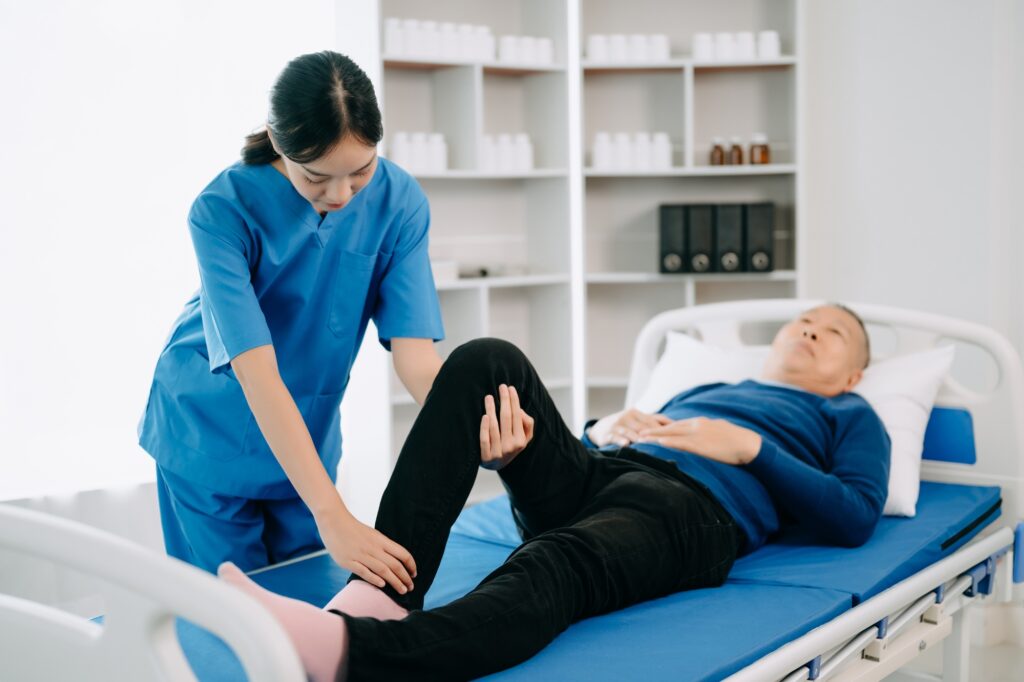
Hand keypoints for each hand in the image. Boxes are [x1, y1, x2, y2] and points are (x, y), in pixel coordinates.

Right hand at [317, 511, 416, 593]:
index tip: (414, 574)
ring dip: (395, 582)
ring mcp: (361, 555)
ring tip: (402, 591)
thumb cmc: (353, 529)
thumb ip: (382, 546)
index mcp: (381, 540)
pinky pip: (364, 571)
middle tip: (411, 587)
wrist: (333, 521)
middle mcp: (373, 548)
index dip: (411, 565)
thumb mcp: (372, 535)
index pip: (402, 553)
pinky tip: (382, 585)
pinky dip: (374, 579)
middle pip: (395, 565)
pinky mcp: (348, 561)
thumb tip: (394, 560)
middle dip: (405, 578)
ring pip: (383, 570)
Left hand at [480, 384, 534, 469]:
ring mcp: (498, 452)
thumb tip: (520, 411)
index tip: (510, 388)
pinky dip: (485, 427)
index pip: (517, 416)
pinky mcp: (486, 457)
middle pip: (507, 418)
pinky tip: (485, 416)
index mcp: (521, 440)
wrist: (495, 464)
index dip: (514, 401)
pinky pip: (485, 440)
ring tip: (488, 397)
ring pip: (495, 427)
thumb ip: (527, 424)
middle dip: (504, 400)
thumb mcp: (523, 437)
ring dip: (491, 409)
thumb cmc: (510, 444)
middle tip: (501, 386)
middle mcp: (511, 447)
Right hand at [606, 408, 672, 445]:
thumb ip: (655, 421)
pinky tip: (625, 444)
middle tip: (668, 444)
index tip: (678, 436)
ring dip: (638, 438)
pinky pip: (615, 437)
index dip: (666, 428)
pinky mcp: (608, 434)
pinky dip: (620, 440)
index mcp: (637, 413)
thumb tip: (678, 425)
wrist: (599, 428)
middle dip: (655, 435)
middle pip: (644, 427)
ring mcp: (617, 425)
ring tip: (647, 444)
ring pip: (630, 432)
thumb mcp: (637, 420)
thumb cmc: (625, 425)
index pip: (654, 420)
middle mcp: (627, 416)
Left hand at [638, 417, 761, 464]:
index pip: (676, 424)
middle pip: (670, 427)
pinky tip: (659, 444)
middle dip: (653, 430)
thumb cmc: (736, 441)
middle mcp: (697, 425)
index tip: (650, 428)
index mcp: (700, 422)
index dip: (662, 427)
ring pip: (672, 434)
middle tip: (638, 432)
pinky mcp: (702, 444)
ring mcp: (698, 434)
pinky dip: (669, 442)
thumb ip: (707, 433)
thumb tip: (702, 438)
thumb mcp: (719, 432)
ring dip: (655, 436)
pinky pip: (682, 443)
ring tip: (641, 438)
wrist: (748, 444)